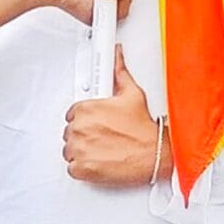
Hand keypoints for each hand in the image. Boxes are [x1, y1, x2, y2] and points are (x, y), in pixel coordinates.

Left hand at [62, 49, 159, 186]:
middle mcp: (80, 128)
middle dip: (84, 134)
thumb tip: (116, 56)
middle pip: (71, 131)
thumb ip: (119, 73)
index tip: (95, 123)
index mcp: (87, 108)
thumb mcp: (132, 94)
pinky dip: (82, 168)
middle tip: (103, 137)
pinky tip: (98, 161)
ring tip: (102, 149)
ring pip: (69, 150)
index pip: (72, 113)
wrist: (154, 154)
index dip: (85, 119)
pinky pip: (72, 168)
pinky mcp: (82, 168)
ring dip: (82, 151)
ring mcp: (79, 148)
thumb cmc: (144, 129)